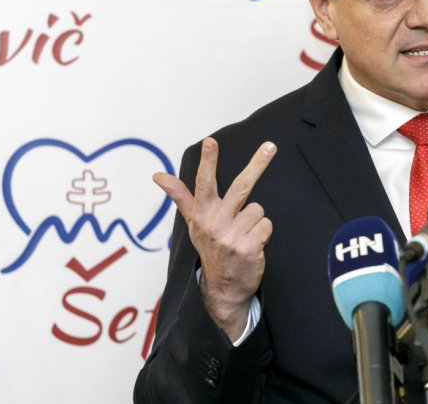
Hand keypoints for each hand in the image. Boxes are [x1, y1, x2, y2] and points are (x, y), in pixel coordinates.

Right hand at [153, 137, 275, 340]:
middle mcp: (215, 223)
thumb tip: (157, 175)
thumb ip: (179, 196)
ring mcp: (231, 237)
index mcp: (202, 213)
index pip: (203, 182)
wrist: (224, 287)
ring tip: (244, 232)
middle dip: (257, 164)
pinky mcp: (248, 248)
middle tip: (270, 146)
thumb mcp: (192, 222)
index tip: (210, 141)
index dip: (208, 161)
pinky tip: (252, 243)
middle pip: (241, 186)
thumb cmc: (210, 247)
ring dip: (255, 220)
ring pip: (257, 209)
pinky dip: (263, 233)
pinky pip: (266, 225)